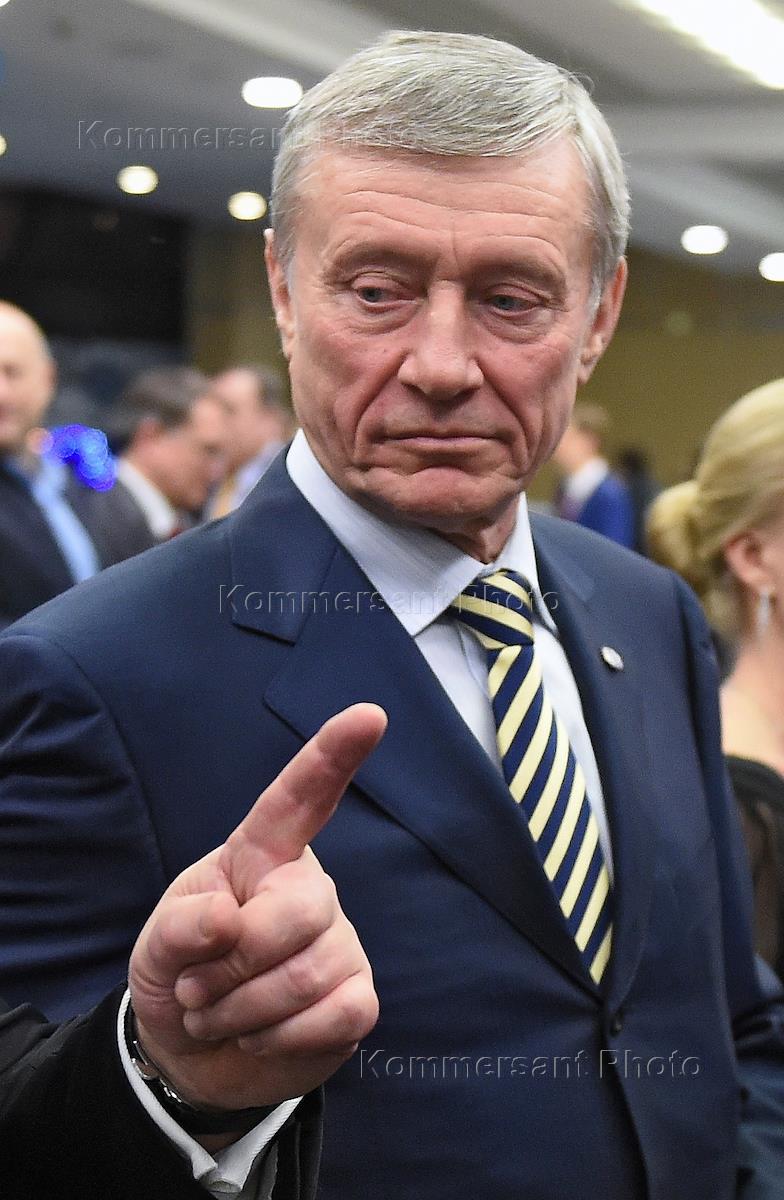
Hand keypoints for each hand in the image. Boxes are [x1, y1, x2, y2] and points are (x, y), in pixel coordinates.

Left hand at [128, 703, 385, 1110]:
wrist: (195, 1055)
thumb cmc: (181, 974)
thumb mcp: (157, 946)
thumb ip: (179, 926)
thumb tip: (227, 923)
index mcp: (262, 856)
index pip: (299, 798)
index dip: (333, 755)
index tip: (370, 714)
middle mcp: (311, 890)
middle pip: (297, 912)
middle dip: (231, 965)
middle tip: (197, 989)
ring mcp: (342, 944)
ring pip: (306, 977)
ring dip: (239, 1013)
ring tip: (220, 1014)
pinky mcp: (359, 999)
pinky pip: (336, 1016)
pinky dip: (280, 1039)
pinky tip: (264, 1034)